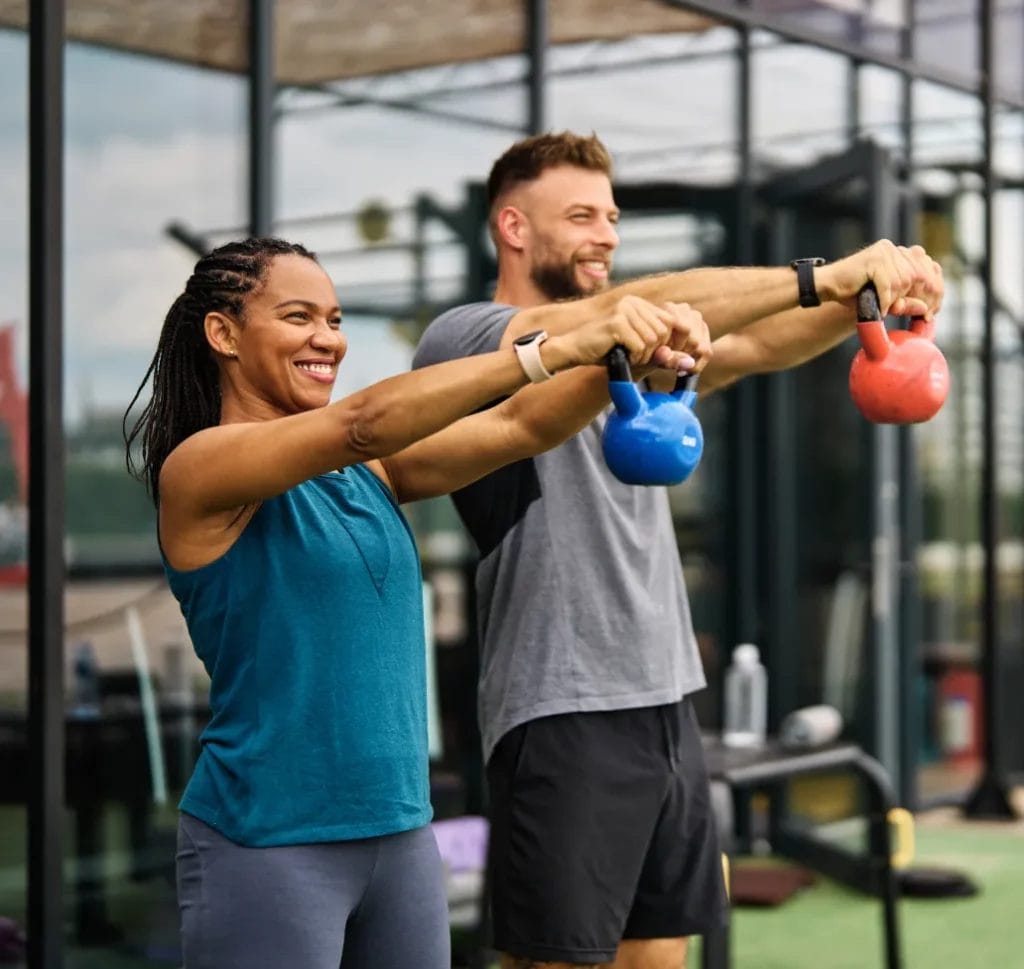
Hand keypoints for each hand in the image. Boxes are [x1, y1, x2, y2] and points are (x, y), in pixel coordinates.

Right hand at [555, 295, 709, 372]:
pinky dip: (633, 357)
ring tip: (628, 356)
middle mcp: (632, 302)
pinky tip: (621, 356)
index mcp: (639, 303)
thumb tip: (692, 363)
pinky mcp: (616, 321)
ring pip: (653, 339)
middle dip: (654, 350)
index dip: (667, 342)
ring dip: (643, 355)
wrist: (573, 350)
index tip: (656, 355)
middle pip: (664, 331)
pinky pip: (639, 344)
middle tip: (637, 357)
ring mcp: (624, 309)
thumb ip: (664, 353)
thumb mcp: (639, 350)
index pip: (671, 321)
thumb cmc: (605, 351)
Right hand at [817, 240, 943, 318]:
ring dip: (896, 299)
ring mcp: (885, 251)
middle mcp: (894, 249)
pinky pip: (888, 284)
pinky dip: (885, 300)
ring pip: (905, 281)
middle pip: (920, 275)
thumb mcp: (886, 300)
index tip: (933, 312)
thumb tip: (926, 309)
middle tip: (922, 318)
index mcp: (900, 254)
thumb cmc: (854, 294)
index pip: (928, 269)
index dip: (935, 291)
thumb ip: (906, 301)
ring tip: (885, 308)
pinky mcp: (874, 259)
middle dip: (922, 299)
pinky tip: (880, 309)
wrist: (827, 286)